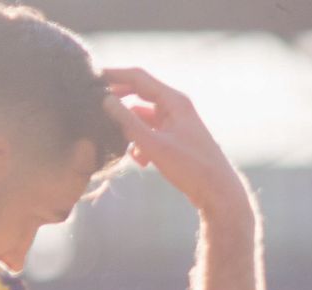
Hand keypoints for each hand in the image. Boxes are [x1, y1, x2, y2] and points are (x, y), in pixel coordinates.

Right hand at [101, 67, 250, 217]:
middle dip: (119, 100)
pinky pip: (151, 133)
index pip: (139, 77)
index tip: (92, 77)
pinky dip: (141, 143)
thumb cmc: (191, 167)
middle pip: (140, 94)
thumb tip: (106, 100)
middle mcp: (176, 108)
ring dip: (129, 127)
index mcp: (175, 101)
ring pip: (143, 117)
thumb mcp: (154, 144)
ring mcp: (176, 124)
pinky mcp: (176, 140)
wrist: (218, 193)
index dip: (114, 75)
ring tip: (113, 138)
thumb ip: (128, 122)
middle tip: (95, 104)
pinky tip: (139, 160)